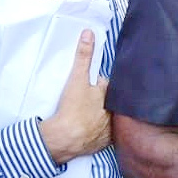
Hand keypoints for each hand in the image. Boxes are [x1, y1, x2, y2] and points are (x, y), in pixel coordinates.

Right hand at [39, 29, 111, 164]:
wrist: (65, 138)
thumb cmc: (73, 108)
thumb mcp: (77, 79)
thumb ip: (84, 56)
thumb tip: (89, 34)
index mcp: (108, 96)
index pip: (106, 86)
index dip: (98, 85)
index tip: (89, 87)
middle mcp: (113, 113)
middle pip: (108, 103)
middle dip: (100, 101)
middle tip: (85, 102)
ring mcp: (109, 129)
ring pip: (107, 119)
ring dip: (100, 117)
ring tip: (86, 117)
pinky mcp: (102, 144)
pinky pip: (102, 136)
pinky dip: (97, 134)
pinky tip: (88, 131)